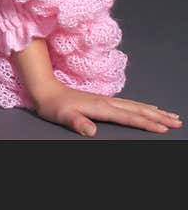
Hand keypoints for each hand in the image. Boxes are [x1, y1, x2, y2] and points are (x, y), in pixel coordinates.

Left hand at [32, 81, 181, 135]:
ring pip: (136, 106)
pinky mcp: (104, 101)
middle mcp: (107, 102)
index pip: (128, 117)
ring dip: (154, 111)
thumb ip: (77, 123)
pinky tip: (149, 107)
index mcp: (101, 107)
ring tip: (171, 115)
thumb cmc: (54, 106)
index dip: (146, 123)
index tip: (163, 128)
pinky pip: (129, 104)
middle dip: (158, 116)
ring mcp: (106, 100)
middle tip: (178, 122)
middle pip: (137, 110)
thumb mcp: (63, 116)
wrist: (46, 89)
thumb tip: (91, 131)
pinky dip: (143, 106)